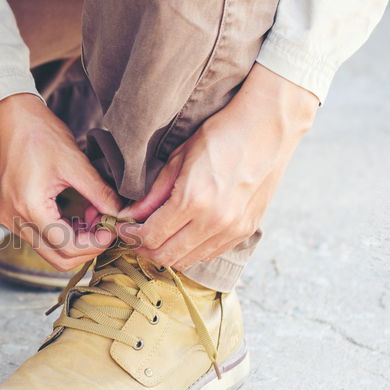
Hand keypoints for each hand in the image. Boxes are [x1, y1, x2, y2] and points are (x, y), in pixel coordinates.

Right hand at [0, 93, 121, 270]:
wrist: (7, 116)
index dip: (95, 244)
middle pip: (57, 258)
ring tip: (93, 215)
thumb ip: (99, 192)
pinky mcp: (10, 214)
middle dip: (86, 248)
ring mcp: (9, 219)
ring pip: (49, 251)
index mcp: (29, 208)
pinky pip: (39, 237)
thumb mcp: (74, 162)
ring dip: (75, 240)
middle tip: (106, 228)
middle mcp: (14, 220)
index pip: (67, 247)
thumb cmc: (38, 133)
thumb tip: (121, 214)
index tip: (112, 229)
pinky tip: (77, 213)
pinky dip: (61, 232)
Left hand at [115, 63, 318, 271]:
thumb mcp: (178, 158)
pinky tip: (183, 235)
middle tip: (135, 237)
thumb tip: (132, 216)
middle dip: (145, 249)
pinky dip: (191, 251)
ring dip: (167, 253)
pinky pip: (210, 254)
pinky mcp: (245, 231)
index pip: (151, 236)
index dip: (131, 236)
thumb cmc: (221, 135)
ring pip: (188, 261)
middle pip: (167, 256)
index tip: (123, 228)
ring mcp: (232, 230)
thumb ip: (154, 193)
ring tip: (157, 237)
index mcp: (193, 200)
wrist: (267, 129)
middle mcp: (214, 222)